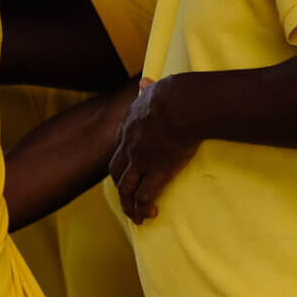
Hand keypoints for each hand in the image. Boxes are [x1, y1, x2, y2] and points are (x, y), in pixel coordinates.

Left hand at [109, 76, 199, 223]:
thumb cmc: (173, 94)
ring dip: (128, 204)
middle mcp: (130, 146)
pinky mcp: (157, 170)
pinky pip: (144, 195)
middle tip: (126, 198)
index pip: (119, 148)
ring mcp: (141, 160)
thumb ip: (147, 88)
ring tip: (135, 216)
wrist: (180, 104)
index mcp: (129, 126)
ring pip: (126, 187)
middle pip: (117, 170)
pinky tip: (147, 215)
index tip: (125, 171)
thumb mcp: (153, 88)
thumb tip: (145, 80)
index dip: (121, 161)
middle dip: (120, 185)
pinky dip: (142, 207)